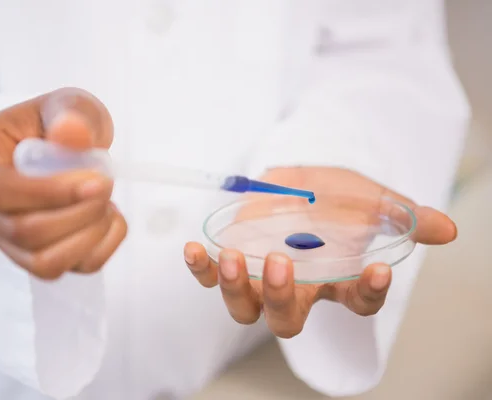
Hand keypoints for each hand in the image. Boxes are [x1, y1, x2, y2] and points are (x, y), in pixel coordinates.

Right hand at [0, 87, 126, 278]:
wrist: (64, 146)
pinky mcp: (25, 255)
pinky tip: (108, 218)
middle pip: (20, 231)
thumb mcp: (70, 103)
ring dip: (88, 235)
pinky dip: (97, 249)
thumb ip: (73, 113)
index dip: (48, 193)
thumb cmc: (59, 121)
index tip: (96, 181)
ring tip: (107, 202)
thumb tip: (70, 134)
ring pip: (41, 261)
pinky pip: (62, 270)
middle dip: (78, 213)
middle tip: (108, 184)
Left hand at [184, 167, 456, 337]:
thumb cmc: (339, 196)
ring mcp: (262, 279)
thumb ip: (406, 215)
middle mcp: (299, 289)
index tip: (377, 268)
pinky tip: (194, 250)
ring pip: (246, 307)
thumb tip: (447, 230)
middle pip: (289, 319)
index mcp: (338, 279)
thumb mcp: (373, 200)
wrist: (302, 180)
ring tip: (234, 258)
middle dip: (284, 299)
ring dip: (236, 289)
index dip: (368, 291)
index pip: (358, 300)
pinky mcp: (233, 261)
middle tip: (283, 264)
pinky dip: (202, 269)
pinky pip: (212, 276)